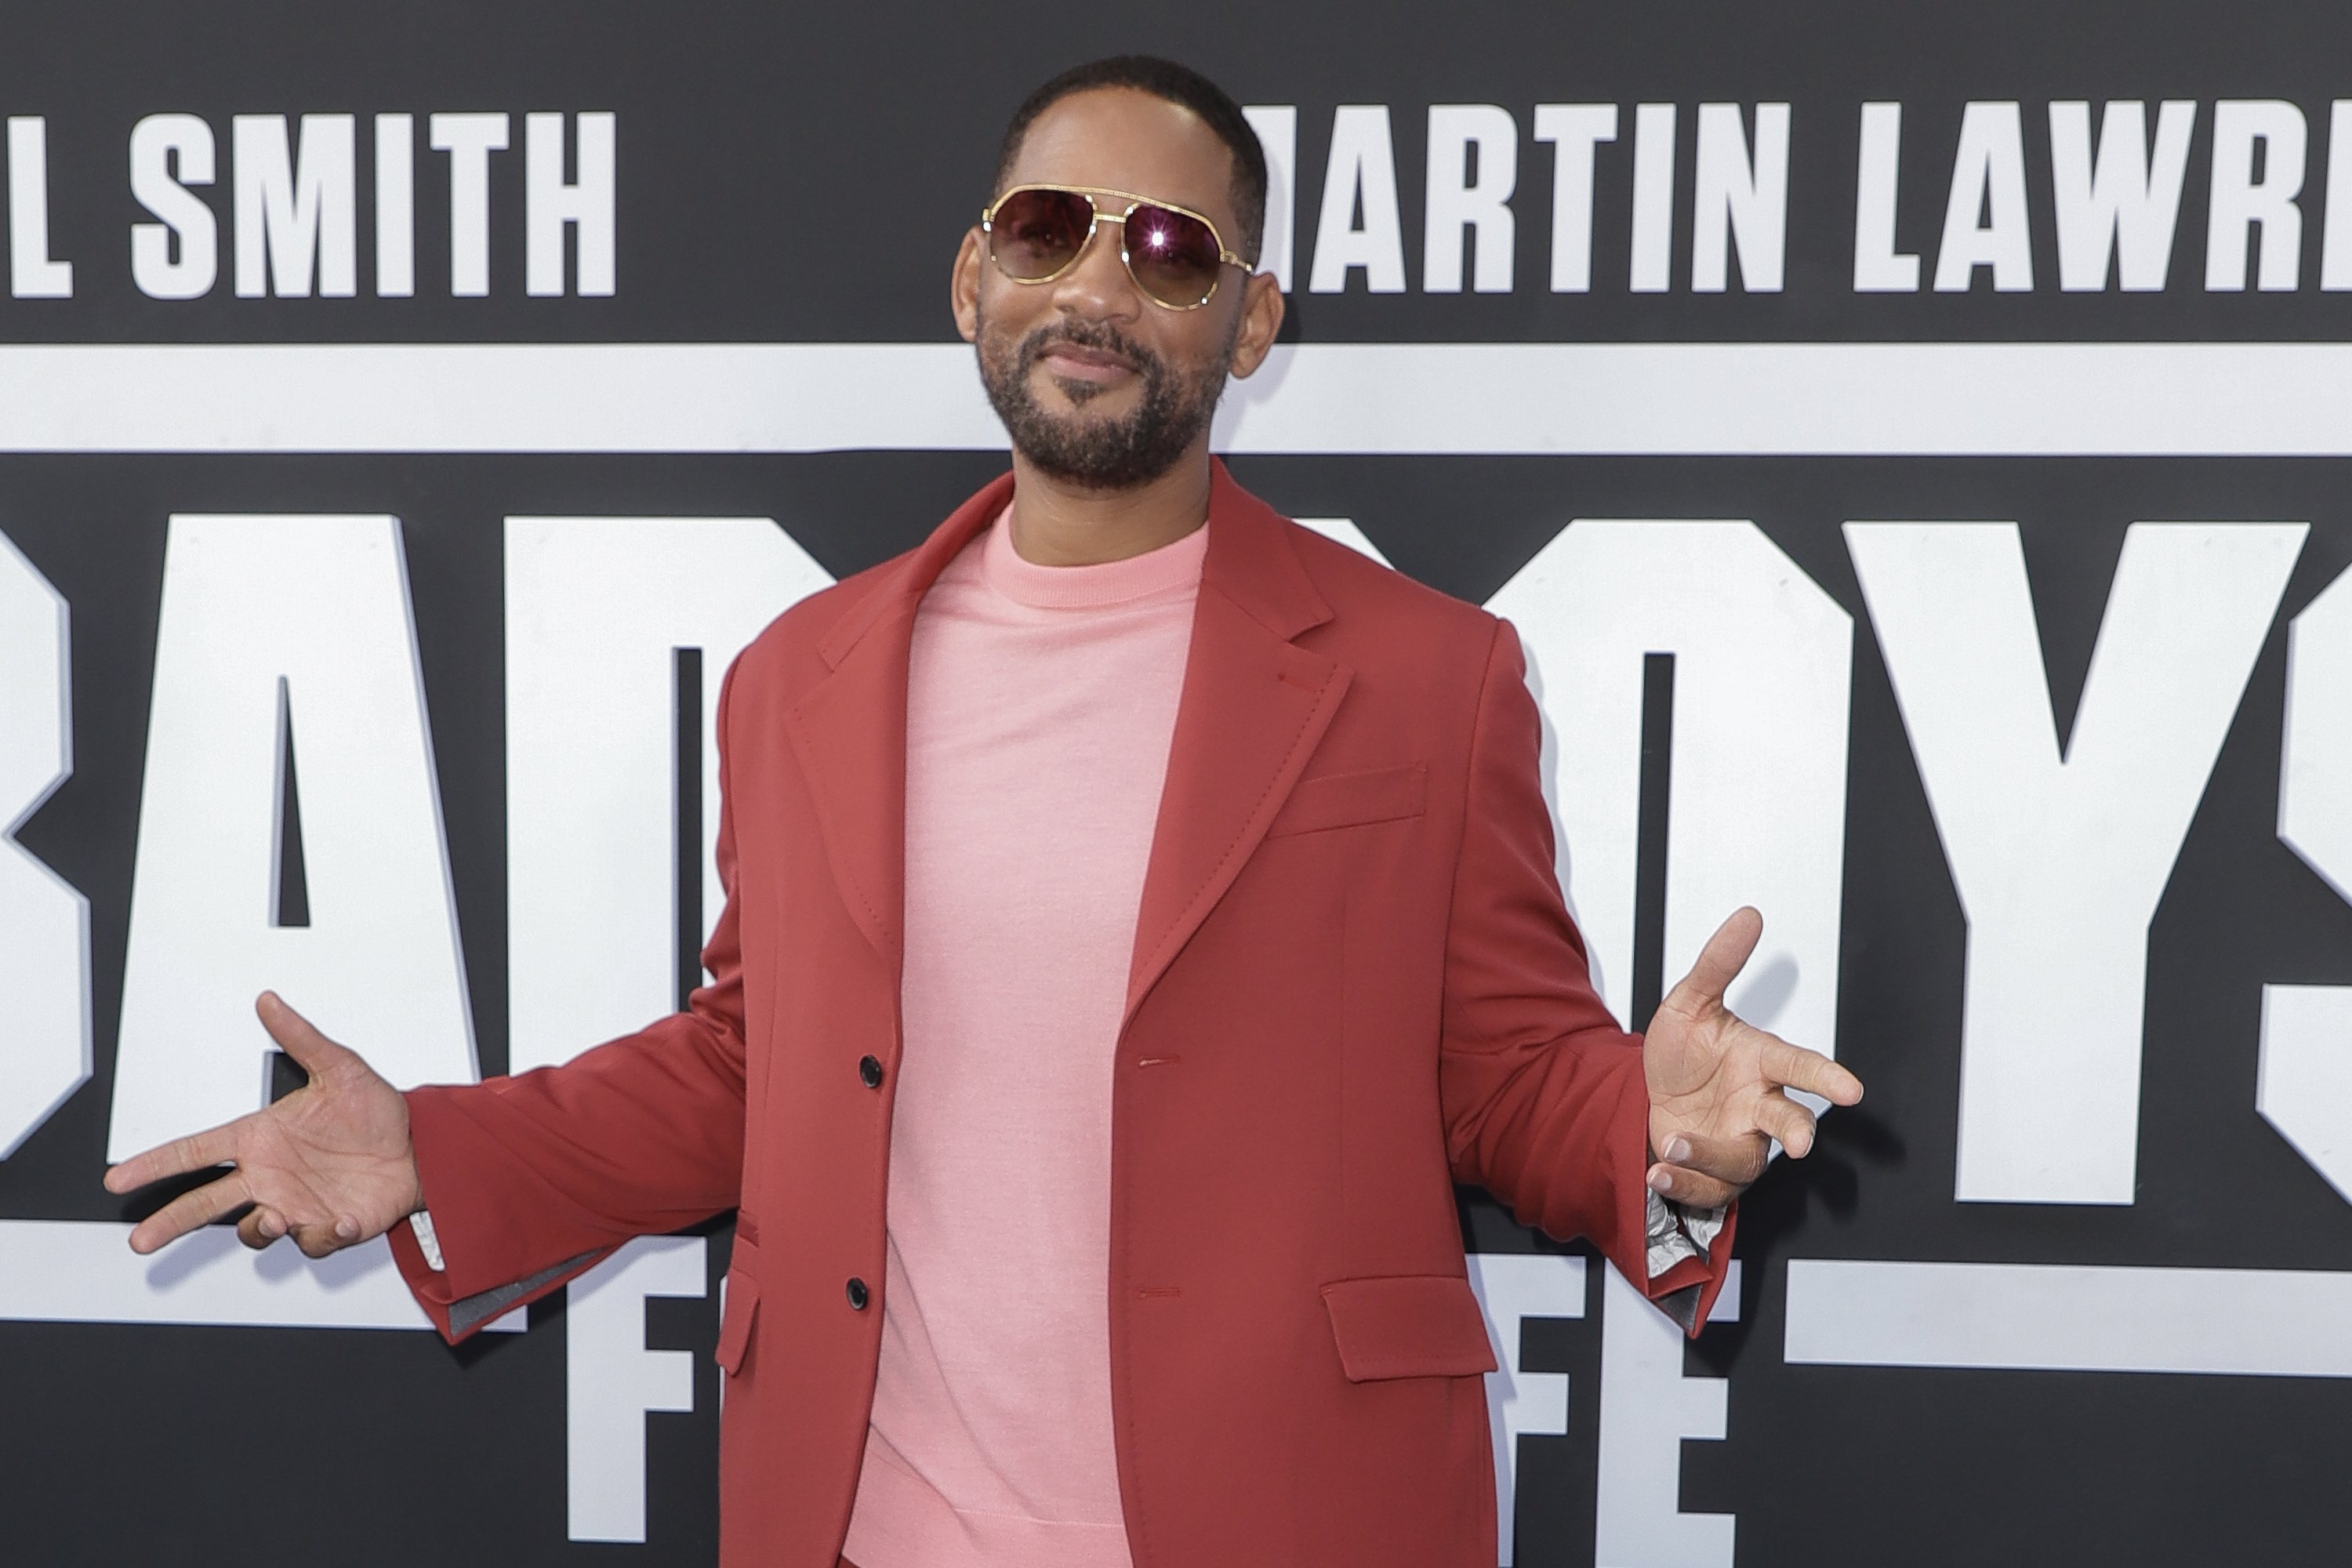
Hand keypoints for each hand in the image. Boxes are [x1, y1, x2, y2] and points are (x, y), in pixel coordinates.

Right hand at [103, 992, 421, 1257]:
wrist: (424, 1145)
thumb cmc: (377, 1111)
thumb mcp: (341, 1068)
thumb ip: (302, 1038)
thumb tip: (270, 1001)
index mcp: (261, 1138)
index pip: (197, 1151)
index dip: (157, 1164)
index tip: (118, 1178)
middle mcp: (270, 1175)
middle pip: (205, 1202)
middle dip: (171, 1220)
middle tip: (142, 1239)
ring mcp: (295, 1204)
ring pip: (253, 1229)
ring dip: (258, 1227)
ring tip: (274, 1215)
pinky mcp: (326, 1227)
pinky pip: (311, 1241)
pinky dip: (321, 1236)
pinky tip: (339, 1220)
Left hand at [1642, 907, 1863, 1208]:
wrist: (1644, 1094)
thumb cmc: (1683, 1051)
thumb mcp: (1689, 1002)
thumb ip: (1717, 963)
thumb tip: (1748, 916)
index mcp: (1760, 1062)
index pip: (1800, 1065)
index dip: (1827, 1077)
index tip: (1851, 1089)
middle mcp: (1758, 1106)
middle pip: (1790, 1121)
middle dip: (1799, 1132)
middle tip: (1801, 1144)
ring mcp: (1739, 1142)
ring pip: (1743, 1161)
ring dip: (1709, 1155)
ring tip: (1674, 1140)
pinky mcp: (1715, 1176)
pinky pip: (1707, 1189)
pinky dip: (1683, 1184)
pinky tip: (1659, 1171)